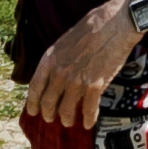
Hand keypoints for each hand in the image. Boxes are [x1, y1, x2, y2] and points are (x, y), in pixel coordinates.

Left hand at [25, 4, 146, 127]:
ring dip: (67, 119)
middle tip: (51, 119)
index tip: (33, 111)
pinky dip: (89, 119)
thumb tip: (52, 76)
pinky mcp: (95, 87)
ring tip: (68, 122)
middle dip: (48, 114)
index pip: (35, 88)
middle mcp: (60, 73)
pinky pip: (89, 110)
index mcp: (49, 60)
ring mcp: (77, 82)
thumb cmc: (91, 28)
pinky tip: (89, 123)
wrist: (115, 25)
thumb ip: (56, 60)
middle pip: (48, 103)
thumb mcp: (64, 41)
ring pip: (66, 110)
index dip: (32, 103)